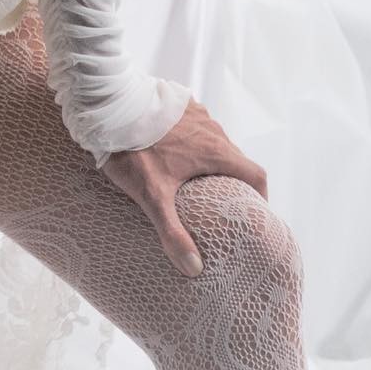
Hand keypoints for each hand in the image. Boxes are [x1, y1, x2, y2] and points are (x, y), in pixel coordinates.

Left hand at [100, 97, 267, 278]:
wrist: (108, 104)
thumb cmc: (132, 149)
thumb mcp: (152, 195)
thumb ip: (173, 232)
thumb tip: (194, 268)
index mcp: (215, 151)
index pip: (256, 175)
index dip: (261, 196)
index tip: (255, 211)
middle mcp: (212, 128)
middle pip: (236, 158)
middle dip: (234, 180)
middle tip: (223, 201)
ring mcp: (195, 111)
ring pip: (216, 139)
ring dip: (213, 158)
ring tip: (198, 178)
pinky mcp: (177, 101)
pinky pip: (196, 123)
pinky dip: (195, 139)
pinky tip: (175, 149)